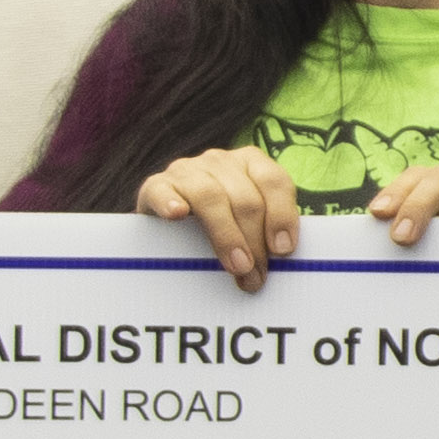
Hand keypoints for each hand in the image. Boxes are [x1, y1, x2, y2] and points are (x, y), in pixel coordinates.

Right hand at [141, 147, 308, 287]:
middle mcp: (220, 161)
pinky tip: (177, 214)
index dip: (281, 216)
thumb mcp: (247, 224)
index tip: (282, 250)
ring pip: (211, 196)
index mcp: (250, 163)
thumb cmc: (218, 227)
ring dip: (226, 235)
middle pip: (245, 199)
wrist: (166, 226)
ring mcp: (186, 171)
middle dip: (255, 242)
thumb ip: (265, 234)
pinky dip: (170, 201)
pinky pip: (162, 191)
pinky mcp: (155, 186)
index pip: (273, 182)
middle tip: (256, 277)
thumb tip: (281, 260)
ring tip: (237, 267)